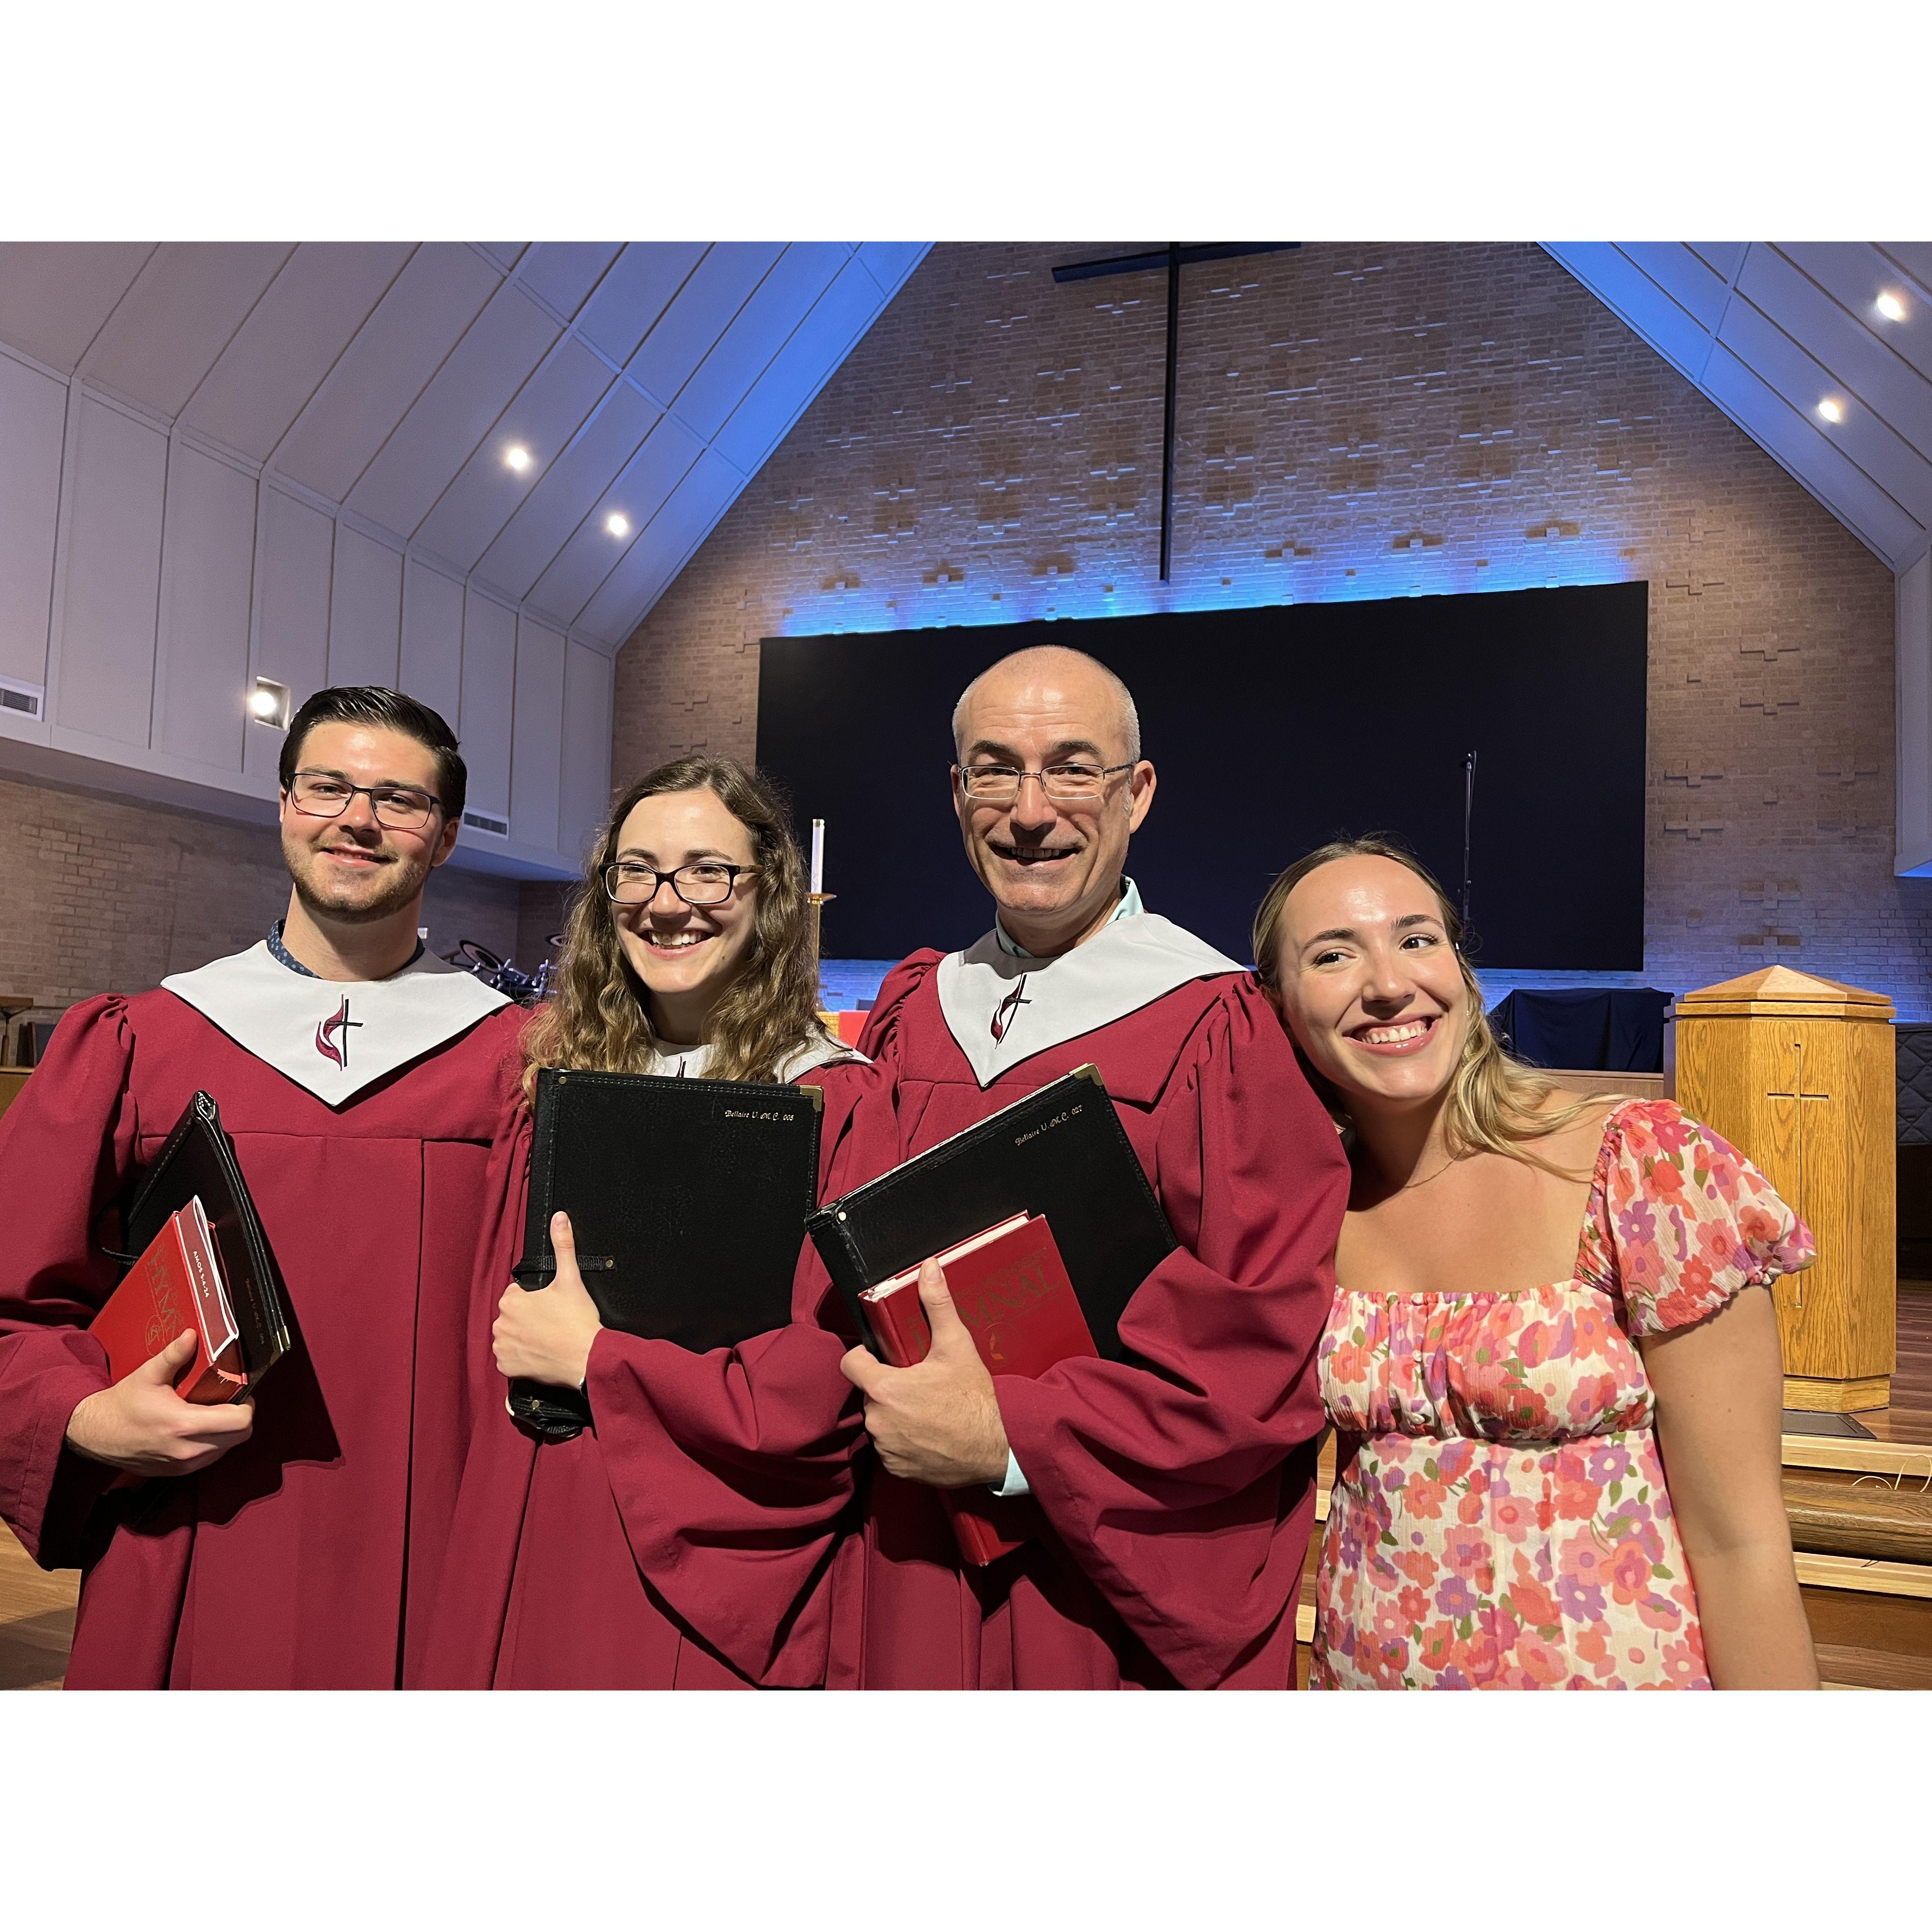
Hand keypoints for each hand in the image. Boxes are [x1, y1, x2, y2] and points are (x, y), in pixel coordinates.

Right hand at [64, 1330, 255, 1477]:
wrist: (94, 1434)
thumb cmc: (121, 1404)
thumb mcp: (148, 1374)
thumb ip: (174, 1354)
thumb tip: (192, 1335)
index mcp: (184, 1425)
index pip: (240, 1422)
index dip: (247, 1405)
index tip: (239, 1391)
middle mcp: (188, 1450)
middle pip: (240, 1437)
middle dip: (240, 1417)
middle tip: (229, 1399)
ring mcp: (183, 1465)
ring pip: (226, 1449)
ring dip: (227, 1431)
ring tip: (212, 1411)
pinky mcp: (177, 1472)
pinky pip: (209, 1458)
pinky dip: (213, 1443)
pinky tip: (199, 1427)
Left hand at [494, 1211, 602, 1389]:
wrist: (586, 1357)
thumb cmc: (577, 1321)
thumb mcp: (571, 1277)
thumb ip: (563, 1245)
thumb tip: (559, 1218)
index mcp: (511, 1300)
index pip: (517, 1294)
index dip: (535, 1299)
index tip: (550, 1307)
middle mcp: (500, 1323)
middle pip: (513, 1316)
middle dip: (528, 1318)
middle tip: (551, 1323)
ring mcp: (503, 1347)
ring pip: (510, 1336)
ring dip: (523, 1337)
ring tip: (547, 1338)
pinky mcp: (507, 1367)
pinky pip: (509, 1359)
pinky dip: (521, 1357)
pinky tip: (539, 1353)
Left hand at [840, 1260, 1009, 1487]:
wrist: (998, 1448)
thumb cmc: (975, 1399)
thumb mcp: (956, 1346)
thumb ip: (937, 1304)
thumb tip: (929, 1268)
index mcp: (884, 1388)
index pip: (850, 1364)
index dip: (864, 1357)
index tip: (882, 1357)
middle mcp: (878, 1421)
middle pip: (868, 1392)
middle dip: (887, 1386)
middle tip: (917, 1382)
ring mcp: (886, 1448)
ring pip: (879, 1421)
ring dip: (894, 1414)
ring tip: (925, 1408)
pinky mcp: (896, 1469)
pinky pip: (889, 1448)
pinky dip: (903, 1440)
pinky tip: (927, 1432)